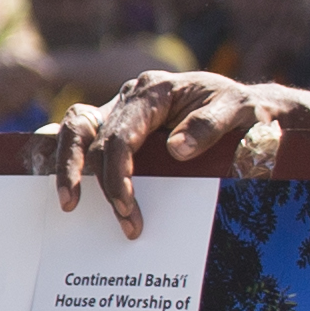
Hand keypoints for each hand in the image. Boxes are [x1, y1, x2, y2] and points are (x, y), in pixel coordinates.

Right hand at [53, 68, 270, 237]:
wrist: (246, 110)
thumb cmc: (244, 110)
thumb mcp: (240, 112)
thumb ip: (210, 125)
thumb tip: (176, 149)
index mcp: (155, 90)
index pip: (121, 136)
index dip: (117, 175)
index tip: (128, 209)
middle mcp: (131, 97)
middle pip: (94, 140)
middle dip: (99, 184)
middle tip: (118, 220)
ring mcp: (120, 110)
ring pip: (76, 132)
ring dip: (68, 168)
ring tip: (69, 205)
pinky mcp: (117, 125)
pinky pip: (80, 135)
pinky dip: (66, 155)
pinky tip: (63, 181)